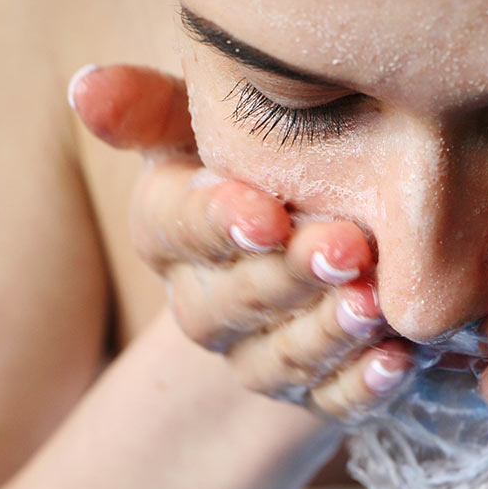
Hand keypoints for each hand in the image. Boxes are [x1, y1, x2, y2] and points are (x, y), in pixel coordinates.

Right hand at [68, 64, 414, 418]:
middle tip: (350, 248)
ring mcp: (255, 355)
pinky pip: (333, 401)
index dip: (221, 222)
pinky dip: (365, 385)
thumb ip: (156, 106)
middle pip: (235, 299)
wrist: (314, 232)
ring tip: (375, 304)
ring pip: (282, 357)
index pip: (179, 227)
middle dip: (291, 276)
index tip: (268, 215)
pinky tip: (400, 359)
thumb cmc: (264, 158)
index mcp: (169, 228)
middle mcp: (202, 302)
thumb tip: (87, 88)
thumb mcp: (210, 122)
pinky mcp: (311, 393)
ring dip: (329, 333)